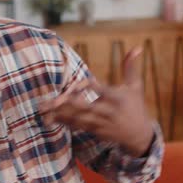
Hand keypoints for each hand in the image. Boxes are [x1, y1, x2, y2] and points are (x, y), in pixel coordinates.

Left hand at [39, 47, 153, 156]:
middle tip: (49, 100)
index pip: (100, 90)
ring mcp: (101, 123)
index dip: (87, 86)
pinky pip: (78, 126)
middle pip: (85, 106)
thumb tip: (137, 46)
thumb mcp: (135, 86)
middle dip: (66, 103)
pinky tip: (49, 118)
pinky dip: (64, 122)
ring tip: (43, 109)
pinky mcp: (96, 131)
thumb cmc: (136, 106)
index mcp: (118, 98)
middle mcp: (108, 112)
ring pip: (78, 118)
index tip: (74, 83)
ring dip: (60, 114)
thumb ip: (131, 66)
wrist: (139, 136)